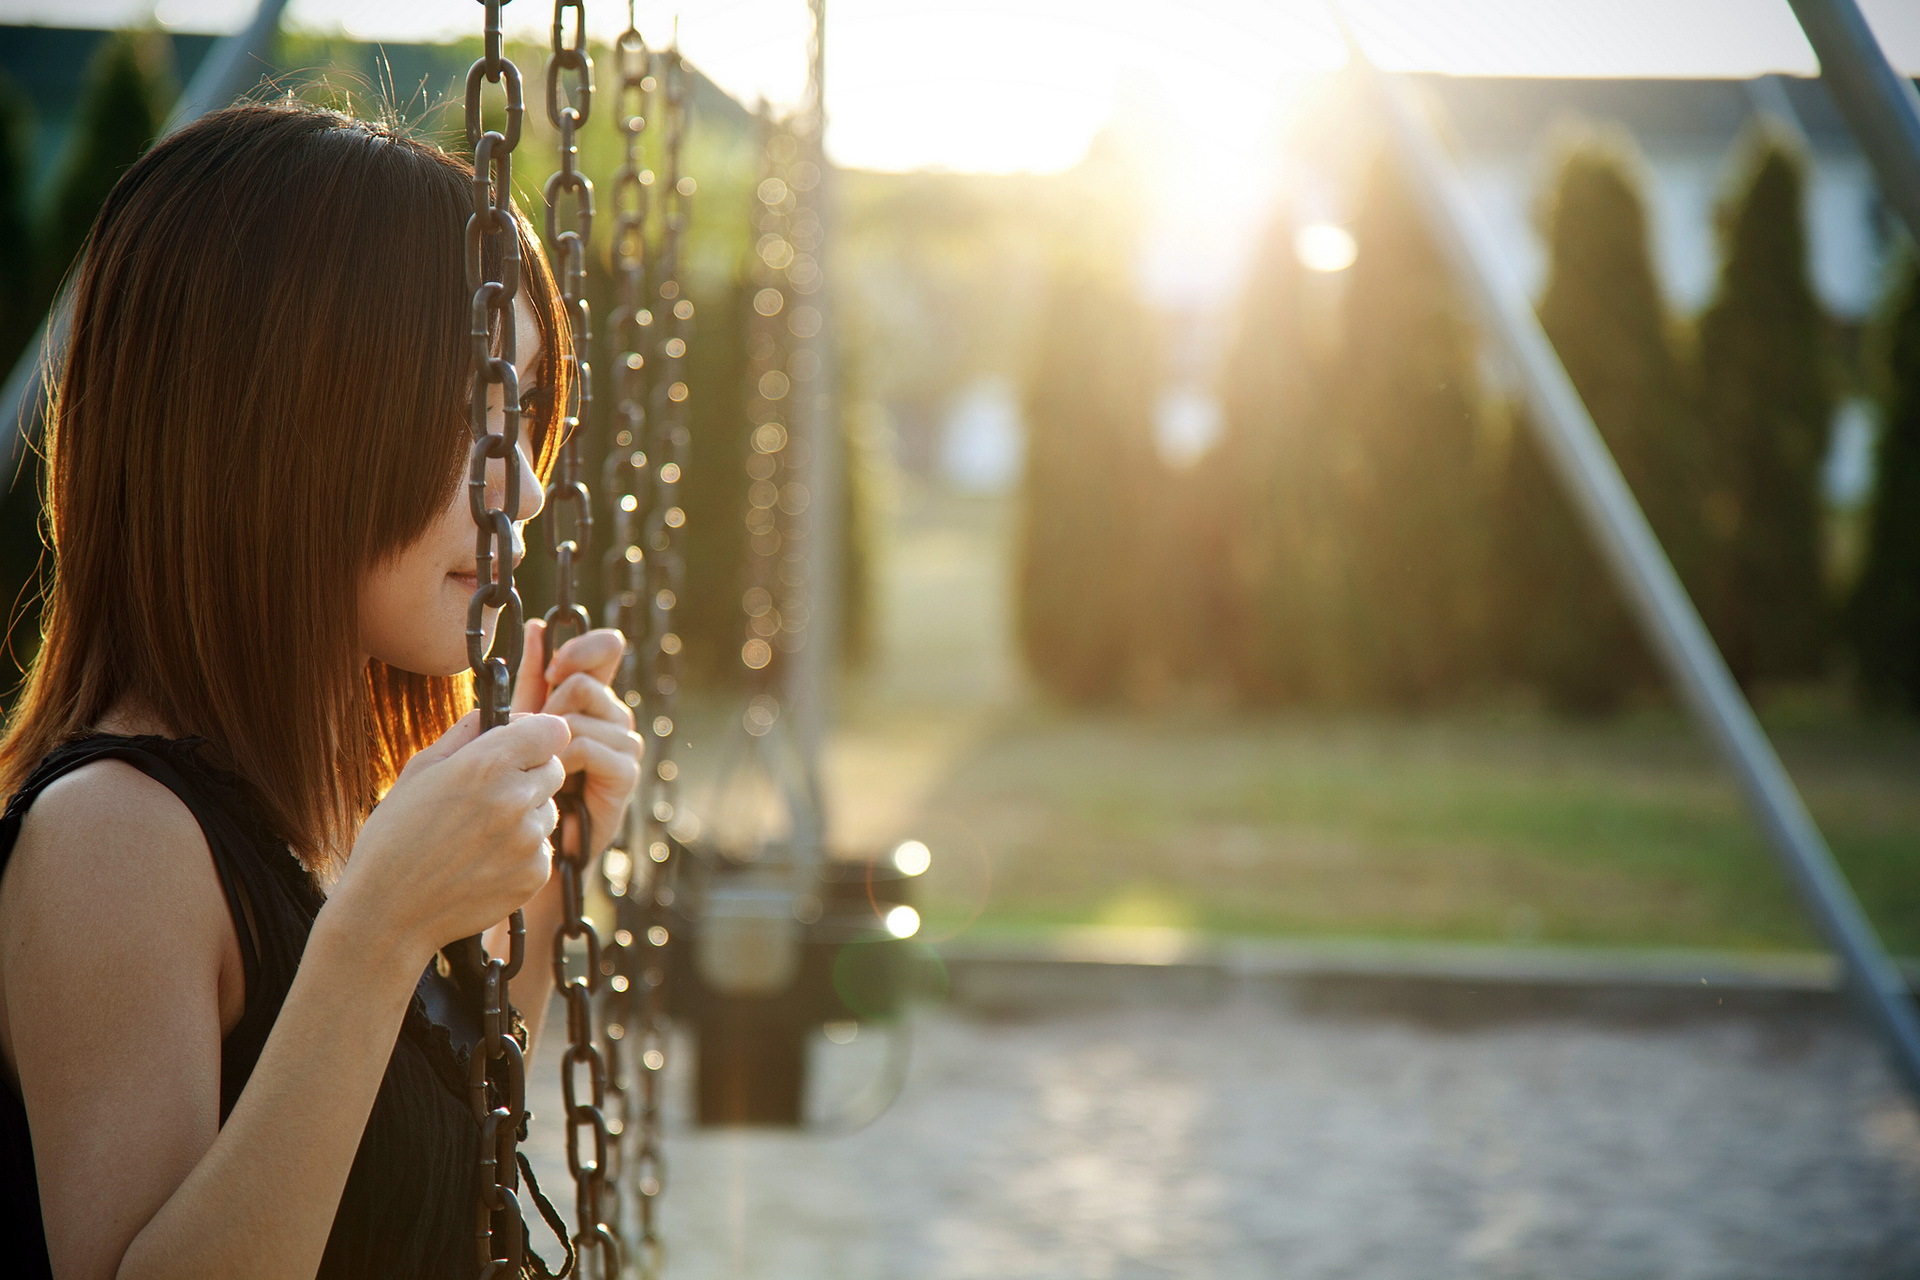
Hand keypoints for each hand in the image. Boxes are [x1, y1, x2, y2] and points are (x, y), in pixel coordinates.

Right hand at [331, 709, 570, 964]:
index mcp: (487, 764)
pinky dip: (523, 852)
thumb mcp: (419, 771)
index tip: (521, 745)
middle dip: (530, 773)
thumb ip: (465, 734)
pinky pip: (544, 848)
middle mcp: (516, 799)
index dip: (537, 735)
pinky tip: (484, 862)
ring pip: (550, 810)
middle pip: (554, 768)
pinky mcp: (536, 874)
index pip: (553, 730)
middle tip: (491, 793)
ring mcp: (530, 840)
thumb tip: (496, 713)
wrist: (388, 913)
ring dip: (527, 814)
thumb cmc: (395, 837)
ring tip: (480, 833)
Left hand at [513, 620, 642, 857]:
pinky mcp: (625, 775)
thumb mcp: (522, 720)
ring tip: (542, 766)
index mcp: (594, 697)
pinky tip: (556, 782)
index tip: (554, 667)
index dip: (583, 647)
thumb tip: (536, 625)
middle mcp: (615, 717)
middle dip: (549, 707)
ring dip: (552, 739)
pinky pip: (590, 747)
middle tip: (535, 741)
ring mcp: (625, 745)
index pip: (608, 648)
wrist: (526, 840)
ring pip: (583, 715)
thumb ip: (532, 677)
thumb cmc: (522, 779)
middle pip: (584, 682)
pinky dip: (565, 762)